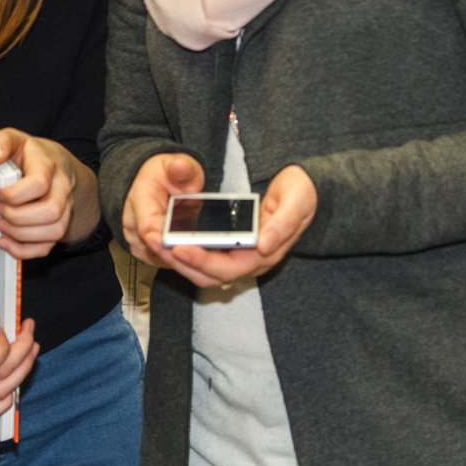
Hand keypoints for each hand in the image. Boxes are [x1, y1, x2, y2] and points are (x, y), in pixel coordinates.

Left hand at [0, 128, 79, 258]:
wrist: (57, 166)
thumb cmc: (30, 156)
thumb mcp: (16, 140)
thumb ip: (2, 141)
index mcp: (49, 166)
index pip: (39, 184)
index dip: (14, 194)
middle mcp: (62, 189)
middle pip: (51, 211)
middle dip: (17, 217)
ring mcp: (65, 209)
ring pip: (54, 231)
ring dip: (21, 234)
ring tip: (1, 226)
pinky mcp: (58, 226)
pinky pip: (47, 247)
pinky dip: (24, 250)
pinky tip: (6, 241)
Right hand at [122, 152, 204, 267]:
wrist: (151, 184)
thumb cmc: (162, 175)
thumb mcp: (174, 163)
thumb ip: (181, 167)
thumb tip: (180, 167)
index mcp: (138, 199)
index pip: (148, 226)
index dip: (165, 240)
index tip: (181, 246)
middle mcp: (134, 226)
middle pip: (156, 251)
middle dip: (183, 257)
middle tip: (212, 259)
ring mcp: (141, 243)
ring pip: (163, 261)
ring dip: (186, 263)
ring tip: (214, 260)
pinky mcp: (150, 254)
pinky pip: (167, 263)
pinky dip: (186, 263)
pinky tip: (207, 260)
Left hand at [167, 166, 317, 287]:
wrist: (306, 190)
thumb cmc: (301, 195)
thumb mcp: (297, 202)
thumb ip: (282, 224)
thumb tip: (263, 245)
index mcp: (266, 253)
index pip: (228, 268)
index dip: (202, 261)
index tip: (179, 248)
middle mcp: (252, 261)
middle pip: (210, 275)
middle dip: (183, 263)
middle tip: (159, 245)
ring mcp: (242, 255)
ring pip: (205, 270)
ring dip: (182, 260)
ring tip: (160, 243)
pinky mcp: (234, 246)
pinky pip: (207, 257)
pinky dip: (189, 251)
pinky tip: (172, 238)